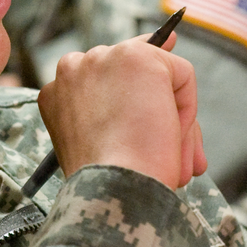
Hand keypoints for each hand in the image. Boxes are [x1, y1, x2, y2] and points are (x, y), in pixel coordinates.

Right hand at [39, 31, 205, 187]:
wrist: (112, 189)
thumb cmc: (109, 180)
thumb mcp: (105, 144)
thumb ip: (122, 114)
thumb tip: (164, 101)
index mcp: (58, 93)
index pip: (102, 78)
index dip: (132, 93)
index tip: (150, 107)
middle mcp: (73, 68)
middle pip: (132, 75)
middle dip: (157, 108)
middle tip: (169, 147)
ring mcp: (103, 58)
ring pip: (159, 76)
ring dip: (174, 116)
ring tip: (174, 156)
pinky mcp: (137, 57)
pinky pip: (181, 75)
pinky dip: (188, 110)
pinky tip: (173, 137)